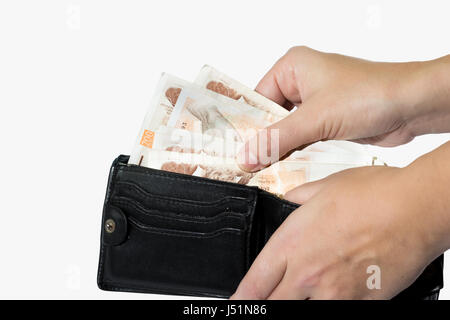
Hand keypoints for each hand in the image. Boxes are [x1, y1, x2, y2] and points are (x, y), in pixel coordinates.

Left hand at [231, 162, 446, 298]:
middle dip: (264, 305)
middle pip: (272, 304)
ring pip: (302, 312)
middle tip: (261, 302)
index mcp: (292, 243)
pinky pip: (338, 313)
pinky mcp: (362, 303)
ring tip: (302, 294)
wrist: (416, 207)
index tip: (236, 302)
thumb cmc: (374, 194)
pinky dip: (329, 305)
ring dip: (298, 304)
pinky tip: (333, 294)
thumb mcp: (323, 187)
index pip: (254, 282)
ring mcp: (336, 292)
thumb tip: (288, 202)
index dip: (241, 297)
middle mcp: (309, 273)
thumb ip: (297, 199)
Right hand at [237, 46, 449, 171]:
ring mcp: (314, 104)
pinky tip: (284, 168)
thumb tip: (246, 156)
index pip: (256, 99)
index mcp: (292, 67)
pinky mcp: (326, 121)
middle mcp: (301, 83)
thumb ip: (278, 139)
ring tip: (261, 169)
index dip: (246, 126)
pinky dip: (294, 153)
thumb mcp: (315, 118)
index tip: (233, 150)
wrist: (411, 106)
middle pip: (269, 116)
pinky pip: (301, 139)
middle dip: (262, 140)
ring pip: (285, 130)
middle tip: (246, 164)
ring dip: (278, 149)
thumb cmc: (370, 94)